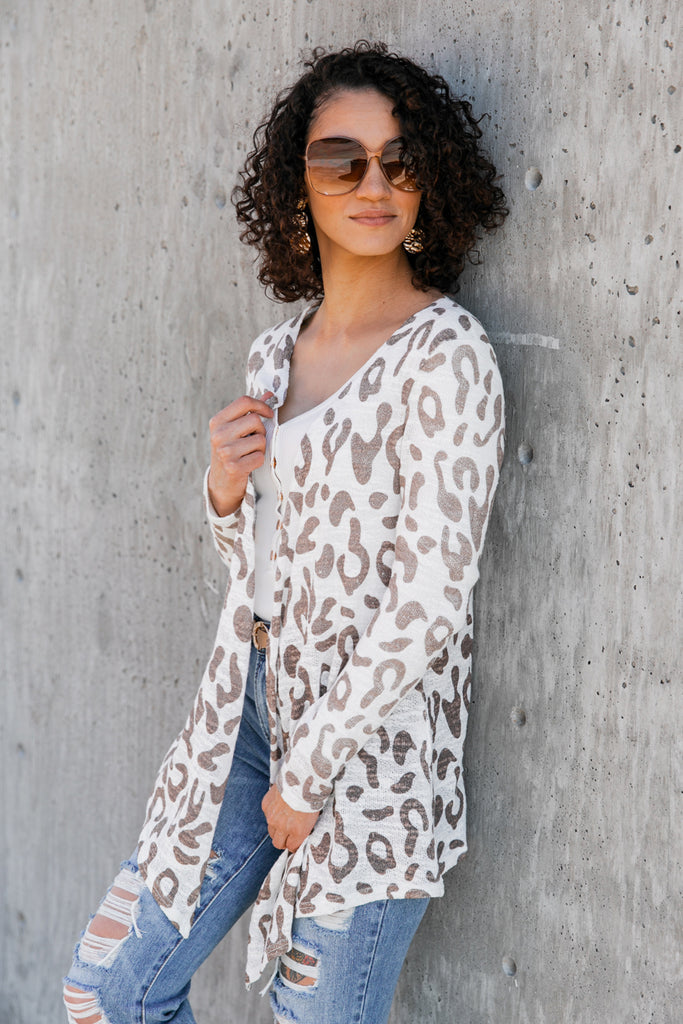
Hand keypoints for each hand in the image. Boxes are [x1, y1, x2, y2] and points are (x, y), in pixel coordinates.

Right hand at [207, 392, 273, 516]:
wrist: (221, 481)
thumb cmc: (232, 450)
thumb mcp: (235, 429)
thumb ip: (251, 411)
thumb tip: (269, 394)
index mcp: (217, 421)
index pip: (244, 401)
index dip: (261, 405)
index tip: (268, 413)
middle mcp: (218, 435)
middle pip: (255, 420)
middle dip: (261, 430)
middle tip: (254, 440)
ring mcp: (224, 452)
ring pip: (260, 439)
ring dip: (260, 447)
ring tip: (249, 452)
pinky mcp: (233, 467)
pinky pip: (259, 457)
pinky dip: (258, 460)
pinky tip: (248, 463)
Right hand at [261, 784, 319, 853]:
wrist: (301, 778)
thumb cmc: (311, 796)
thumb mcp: (312, 817)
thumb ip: (302, 829)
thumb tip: (297, 835)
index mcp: (298, 832)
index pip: (291, 847)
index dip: (293, 845)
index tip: (295, 842)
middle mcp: (283, 827)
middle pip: (278, 843)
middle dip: (283, 841)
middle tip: (287, 835)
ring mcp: (272, 817)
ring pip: (271, 830)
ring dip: (276, 828)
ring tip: (284, 818)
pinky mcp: (266, 806)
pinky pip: (267, 814)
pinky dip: (272, 812)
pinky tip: (280, 804)